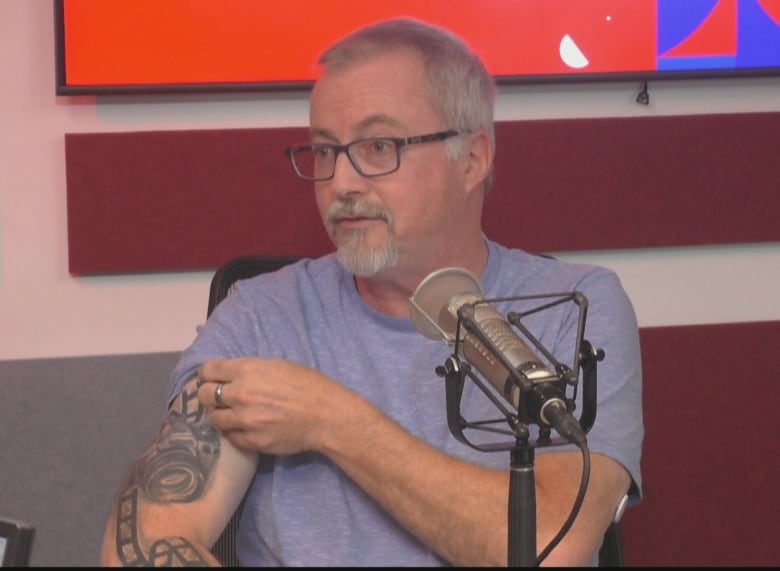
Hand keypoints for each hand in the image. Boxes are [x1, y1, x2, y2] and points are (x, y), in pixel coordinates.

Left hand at [196, 357, 349, 454]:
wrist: (326, 416)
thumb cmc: (309, 385)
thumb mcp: (279, 365)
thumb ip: (251, 370)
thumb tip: (232, 376)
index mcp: (247, 370)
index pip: (208, 370)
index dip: (208, 374)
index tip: (212, 378)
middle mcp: (240, 394)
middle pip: (204, 395)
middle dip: (208, 394)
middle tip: (218, 397)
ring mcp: (244, 420)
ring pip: (213, 418)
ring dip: (220, 414)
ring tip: (231, 414)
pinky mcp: (250, 440)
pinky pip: (230, 436)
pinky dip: (234, 432)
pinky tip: (244, 427)